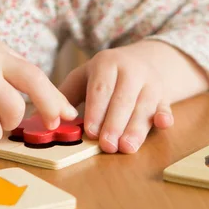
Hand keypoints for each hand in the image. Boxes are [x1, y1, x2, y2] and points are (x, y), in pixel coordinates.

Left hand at [58, 40, 208, 153]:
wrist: (142, 61)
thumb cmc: (104, 75)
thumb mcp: (83, 76)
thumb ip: (65, 95)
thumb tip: (43, 117)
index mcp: (106, 63)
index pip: (100, 89)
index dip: (96, 111)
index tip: (91, 132)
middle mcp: (131, 70)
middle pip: (122, 100)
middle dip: (115, 124)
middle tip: (107, 146)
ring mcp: (150, 82)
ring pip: (144, 106)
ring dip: (136, 128)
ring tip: (127, 148)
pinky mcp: (164, 95)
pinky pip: (165, 105)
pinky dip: (165, 115)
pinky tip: (163, 125)